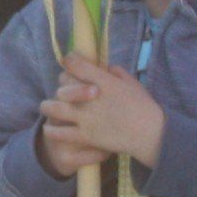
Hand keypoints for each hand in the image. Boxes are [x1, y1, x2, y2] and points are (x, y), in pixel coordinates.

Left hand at [37, 50, 166, 176]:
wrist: (150, 134)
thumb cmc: (144, 107)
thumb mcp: (132, 82)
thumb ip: (115, 72)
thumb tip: (104, 67)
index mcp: (102, 81)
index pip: (75, 64)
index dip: (69, 60)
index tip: (69, 61)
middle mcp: (90, 97)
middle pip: (62, 84)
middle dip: (62, 83)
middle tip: (64, 88)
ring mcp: (85, 117)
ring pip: (54, 108)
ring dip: (48, 106)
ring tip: (47, 106)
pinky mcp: (85, 136)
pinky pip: (60, 132)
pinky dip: (51, 130)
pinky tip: (49, 128)